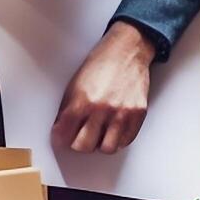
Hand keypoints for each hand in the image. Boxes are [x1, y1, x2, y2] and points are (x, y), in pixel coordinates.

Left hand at [51, 22, 154, 153]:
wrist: (126, 52)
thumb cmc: (100, 65)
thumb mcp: (74, 86)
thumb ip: (67, 110)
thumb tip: (61, 131)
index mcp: (82, 102)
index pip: (64, 136)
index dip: (60, 139)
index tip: (61, 138)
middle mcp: (102, 110)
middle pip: (84, 146)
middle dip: (79, 144)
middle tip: (79, 137)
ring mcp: (122, 113)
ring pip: (107, 148)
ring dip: (100, 144)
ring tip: (98, 135)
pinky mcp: (138, 114)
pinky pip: (126, 140)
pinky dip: (117, 140)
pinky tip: (112, 131)